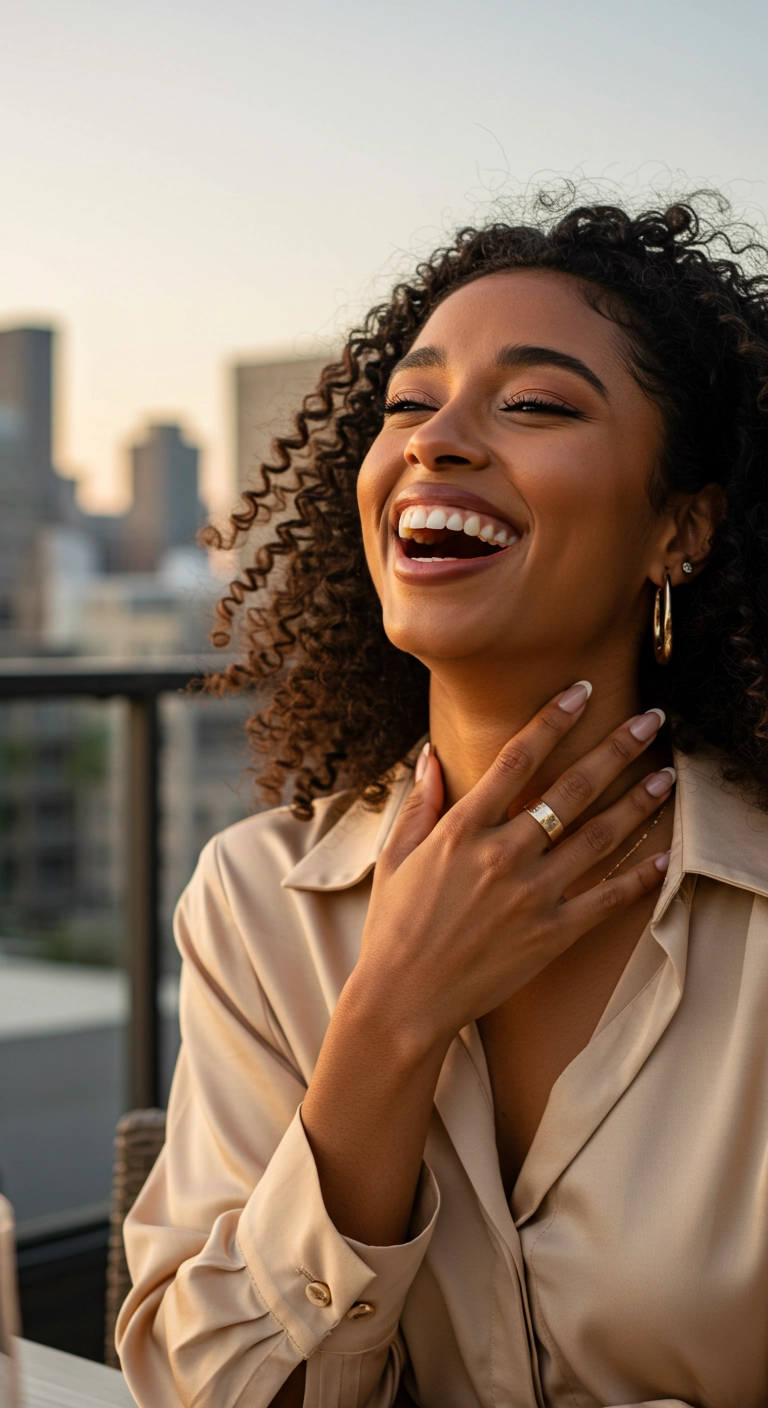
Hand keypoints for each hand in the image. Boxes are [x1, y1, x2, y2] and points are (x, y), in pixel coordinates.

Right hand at [353, 686, 672, 1050]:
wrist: (404, 1001)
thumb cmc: (395, 928)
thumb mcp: (395, 857)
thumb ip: (421, 802)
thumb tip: (432, 753)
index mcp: (463, 829)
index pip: (517, 759)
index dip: (553, 720)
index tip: (581, 692)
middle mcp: (502, 854)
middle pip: (570, 788)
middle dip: (614, 749)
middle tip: (648, 720)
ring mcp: (531, 894)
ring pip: (598, 836)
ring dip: (638, 802)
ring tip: (665, 775)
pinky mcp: (552, 934)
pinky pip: (606, 898)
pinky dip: (639, 876)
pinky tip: (663, 855)